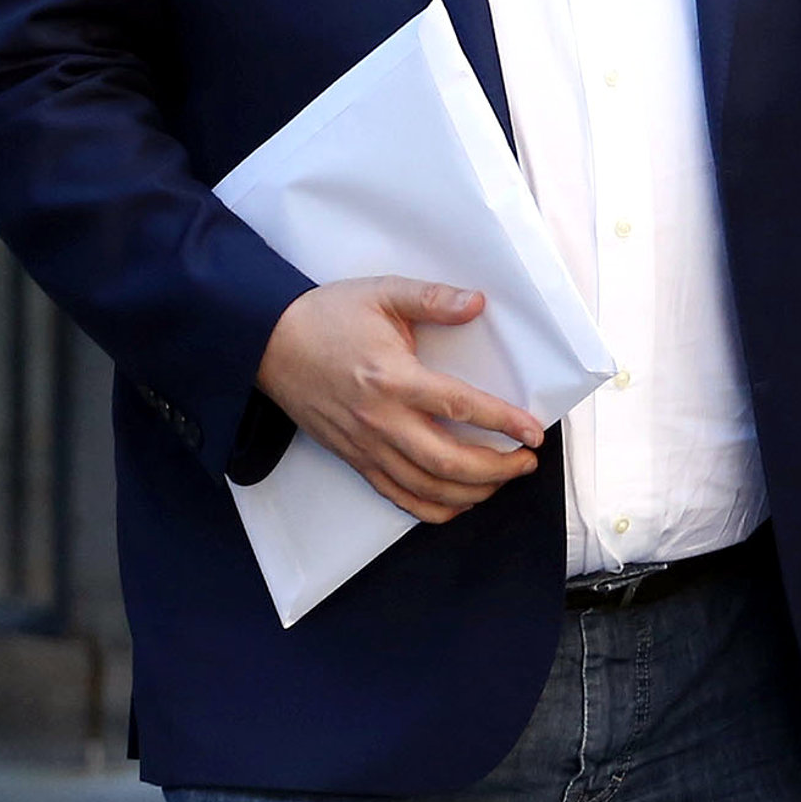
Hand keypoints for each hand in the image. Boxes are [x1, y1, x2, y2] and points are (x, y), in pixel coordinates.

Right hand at [255, 277, 544, 521]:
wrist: (266, 343)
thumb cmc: (325, 317)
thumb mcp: (382, 293)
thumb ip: (433, 298)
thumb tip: (478, 303)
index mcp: (393, 378)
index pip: (461, 408)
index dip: (504, 422)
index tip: (534, 431)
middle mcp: (380, 420)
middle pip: (448, 462)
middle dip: (498, 469)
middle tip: (527, 461)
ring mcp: (365, 445)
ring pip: (427, 488)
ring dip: (473, 492)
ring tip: (504, 479)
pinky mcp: (354, 458)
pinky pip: (398, 496)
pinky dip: (434, 508)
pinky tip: (461, 500)